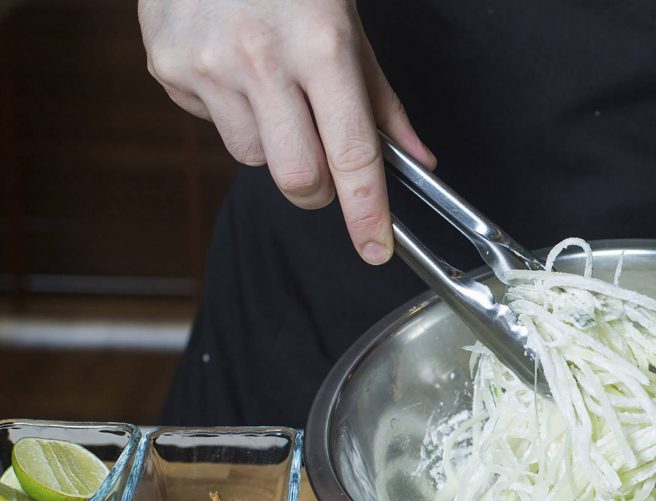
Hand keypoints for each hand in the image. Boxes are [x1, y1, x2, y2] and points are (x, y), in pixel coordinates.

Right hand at [139, 0, 434, 263]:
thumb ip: (382, 101)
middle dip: (318, 190)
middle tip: (324, 169)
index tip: (376, 248)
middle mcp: (260, 58)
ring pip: (253, 158)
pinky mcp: (167, 68)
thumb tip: (416, 162)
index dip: (366, 211)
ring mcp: (207, 65)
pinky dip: (231, 112)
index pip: (350, 153)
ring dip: (272, 143)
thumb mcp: (349, 26)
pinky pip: (211, 126)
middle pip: (297, 177)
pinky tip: (233, 68)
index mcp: (320, 46)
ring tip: (271, 87)